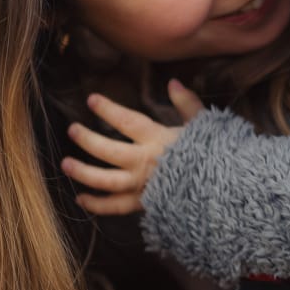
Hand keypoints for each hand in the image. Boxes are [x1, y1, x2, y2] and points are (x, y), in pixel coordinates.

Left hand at [60, 79, 205, 214]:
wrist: (224, 192)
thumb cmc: (214, 157)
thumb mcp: (204, 126)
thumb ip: (186, 103)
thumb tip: (173, 82)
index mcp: (158, 140)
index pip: (127, 121)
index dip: (107, 109)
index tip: (91, 100)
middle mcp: (144, 162)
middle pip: (108, 150)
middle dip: (87, 140)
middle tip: (72, 130)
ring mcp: (141, 185)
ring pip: (105, 180)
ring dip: (83, 173)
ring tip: (65, 165)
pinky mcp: (142, 205)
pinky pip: (115, 207)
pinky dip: (97, 205)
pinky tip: (80, 199)